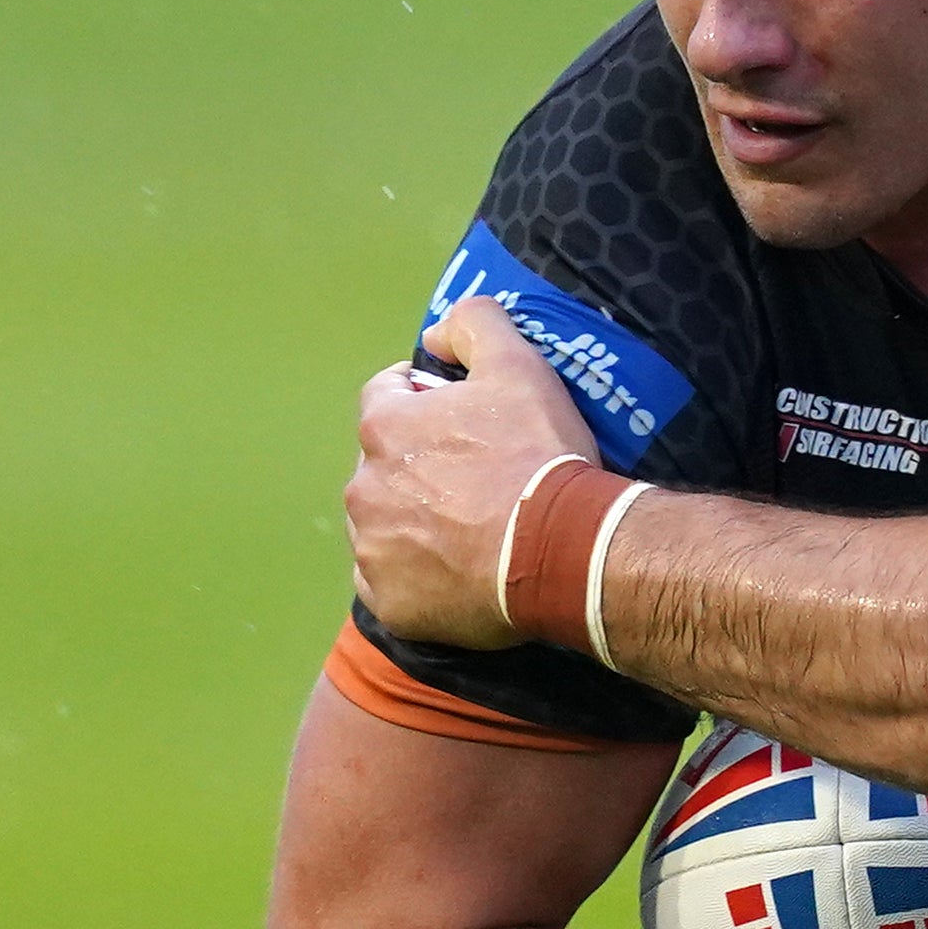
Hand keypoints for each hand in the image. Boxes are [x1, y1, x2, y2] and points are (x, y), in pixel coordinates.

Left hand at [346, 298, 593, 647]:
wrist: (564, 551)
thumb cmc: (538, 457)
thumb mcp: (520, 366)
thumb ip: (474, 325)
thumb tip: (435, 332)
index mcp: (384, 427)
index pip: (387, 396)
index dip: (426, 400)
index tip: (466, 418)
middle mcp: (363, 488)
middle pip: (384, 466)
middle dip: (420, 467)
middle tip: (479, 481)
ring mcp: (372, 550)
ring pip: (385, 526)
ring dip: (416, 522)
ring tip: (474, 531)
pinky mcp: (391, 603)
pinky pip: (393, 583)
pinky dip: (419, 577)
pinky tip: (462, 572)